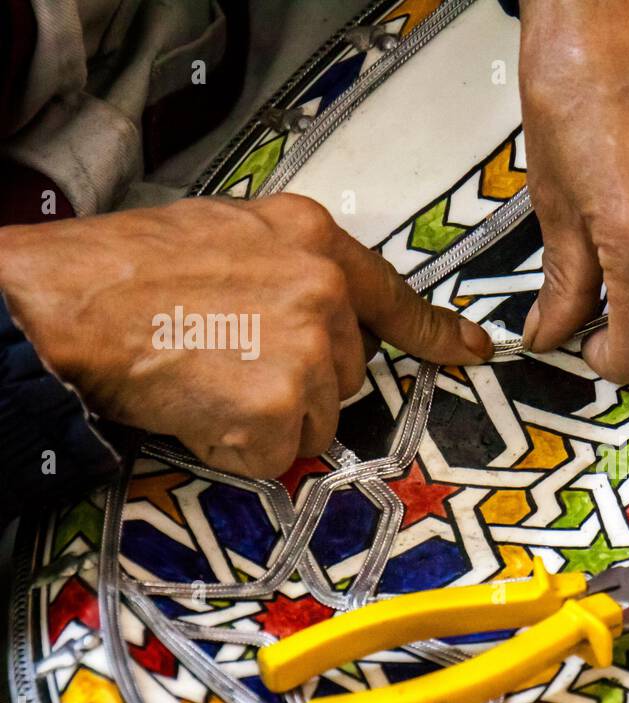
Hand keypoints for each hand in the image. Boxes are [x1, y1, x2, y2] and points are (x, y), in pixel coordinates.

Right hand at [0, 195, 491, 476]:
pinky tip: (200, 409)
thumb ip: (293, 266)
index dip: (435, 332)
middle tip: (231, 358)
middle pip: (347, 374)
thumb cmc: (128, 269)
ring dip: (270, 418)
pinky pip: (276, 455)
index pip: (395, 298)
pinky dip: (239, 448)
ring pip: (316, 420)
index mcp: (316, 243)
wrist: (67, 305)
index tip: (472, 350)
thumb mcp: (229, 232)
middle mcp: (325, 296)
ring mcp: (306, 356)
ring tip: (209, 379)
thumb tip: (324, 307)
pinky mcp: (278, 412)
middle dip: (302, 382)